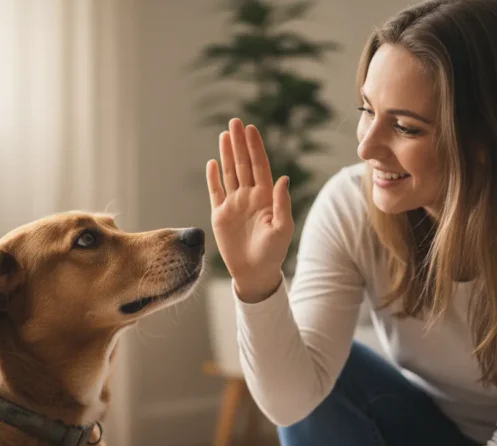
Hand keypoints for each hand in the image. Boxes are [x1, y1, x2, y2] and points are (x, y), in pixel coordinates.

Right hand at [206, 118, 293, 302]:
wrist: (255, 272)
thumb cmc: (273, 252)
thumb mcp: (283, 228)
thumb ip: (282, 203)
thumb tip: (283, 177)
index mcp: (266, 197)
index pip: (260, 166)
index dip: (255, 147)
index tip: (251, 128)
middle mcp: (249, 196)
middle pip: (243, 164)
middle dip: (239, 143)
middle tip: (235, 122)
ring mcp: (234, 204)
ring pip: (229, 173)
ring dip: (227, 154)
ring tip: (224, 135)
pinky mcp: (220, 215)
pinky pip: (215, 191)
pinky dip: (213, 177)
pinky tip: (212, 162)